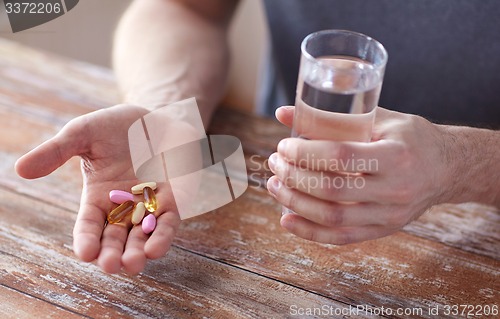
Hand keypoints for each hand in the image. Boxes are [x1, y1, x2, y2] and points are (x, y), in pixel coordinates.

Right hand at [15, 104, 181, 273]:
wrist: (155, 116)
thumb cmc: (116, 126)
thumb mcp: (83, 134)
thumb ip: (57, 151)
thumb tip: (21, 169)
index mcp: (98, 198)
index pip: (89, 226)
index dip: (87, 240)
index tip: (85, 253)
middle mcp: (123, 208)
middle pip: (115, 239)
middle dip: (112, 254)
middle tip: (110, 266)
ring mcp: (149, 206)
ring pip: (142, 237)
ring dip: (138, 252)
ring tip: (133, 265)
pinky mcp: (173, 200)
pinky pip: (167, 222)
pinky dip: (162, 235)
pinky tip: (155, 249)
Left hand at [267, 106, 452, 244]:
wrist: (447, 169)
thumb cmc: (412, 138)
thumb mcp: (380, 118)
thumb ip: (334, 117)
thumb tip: (283, 113)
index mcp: (397, 156)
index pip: (341, 157)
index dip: (305, 153)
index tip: (284, 146)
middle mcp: (395, 190)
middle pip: (332, 191)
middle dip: (294, 178)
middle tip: (275, 163)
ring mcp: (389, 216)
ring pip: (333, 218)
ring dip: (295, 203)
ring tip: (274, 185)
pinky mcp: (383, 230)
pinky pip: (342, 237)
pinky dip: (310, 232)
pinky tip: (287, 219)